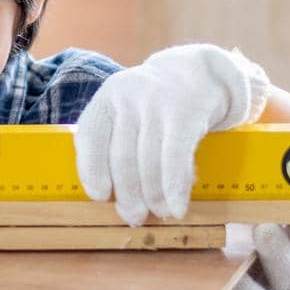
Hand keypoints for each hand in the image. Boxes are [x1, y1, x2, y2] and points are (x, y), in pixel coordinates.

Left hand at [73, 44, 269, 225]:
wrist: (199, 72)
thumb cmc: (155, 103)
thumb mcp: (127, 109)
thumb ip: (116, 142)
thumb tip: (114, 197)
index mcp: (107, 97)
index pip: (90, 136)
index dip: (91, 170)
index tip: (100, 197)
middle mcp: (127, 96)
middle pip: (121, 156)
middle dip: (127, 194)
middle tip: (134, 217)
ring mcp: (156, 103)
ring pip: (149, 161)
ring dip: (154, 196)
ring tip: (159, 213)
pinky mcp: (186, 112)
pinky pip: (176, 157)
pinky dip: (175, 187)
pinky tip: (178, 207)